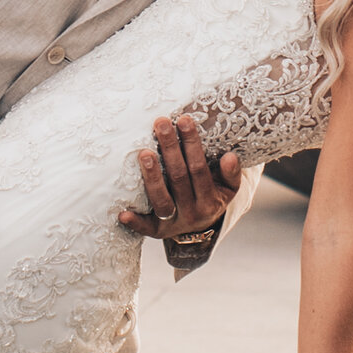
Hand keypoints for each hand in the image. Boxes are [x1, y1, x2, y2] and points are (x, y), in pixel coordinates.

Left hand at [116, 112, 240, 242]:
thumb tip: (230, 157)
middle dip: (169, 149)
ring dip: (152, 177)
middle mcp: (193, 213)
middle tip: (161, 123)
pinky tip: (122, 213)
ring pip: (161, 200)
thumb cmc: (211, 196)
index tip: (184, 120)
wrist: (200, 229)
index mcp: (210, 201)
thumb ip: (231, 173)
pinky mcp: (156, 232)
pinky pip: (145, 228)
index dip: (192, 145)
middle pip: (179, 179)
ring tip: (144, 153)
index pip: (199, 169)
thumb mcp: (228, 188)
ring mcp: (173, 223)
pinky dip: (135, 222)